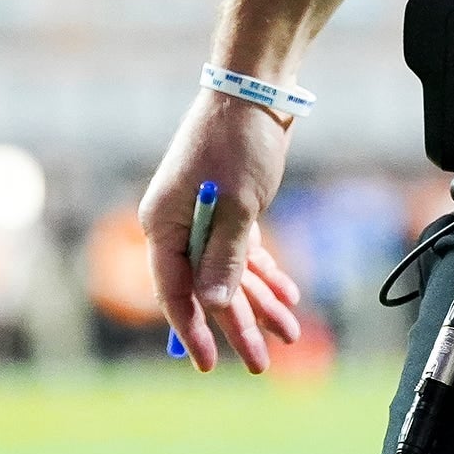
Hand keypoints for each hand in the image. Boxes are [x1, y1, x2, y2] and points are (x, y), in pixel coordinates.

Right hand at [138, 90, 305, 372]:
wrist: (254, 90)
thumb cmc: (237, 142)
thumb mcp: (235, 204)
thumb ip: (224, 256)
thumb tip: (212, 305)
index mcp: (163, 224)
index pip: (174, 290)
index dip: (193, 329)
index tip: (210, 363)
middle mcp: (177, 224)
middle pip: (207, 287)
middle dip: (238, 324)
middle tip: (264, 362)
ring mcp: (202, 217)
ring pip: (229, 272)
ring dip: (259, 300)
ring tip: (290, 331)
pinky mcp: (227, 209)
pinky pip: (242, 252)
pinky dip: (264, 272)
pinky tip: (287, 295)